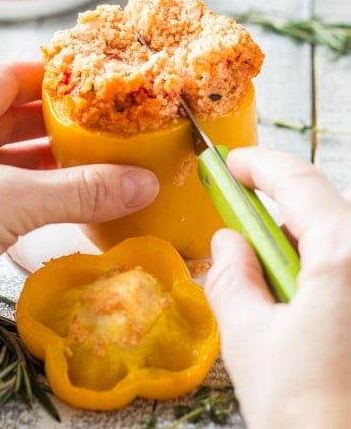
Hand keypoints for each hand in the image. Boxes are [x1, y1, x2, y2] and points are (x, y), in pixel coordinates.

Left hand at [0, 61, 157, 363]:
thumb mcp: (14, 200)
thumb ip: (81, 191)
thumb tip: (143, 182)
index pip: (9, 74)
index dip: (50, 74)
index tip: (91, 82)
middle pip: (11, 114)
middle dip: (56, 121)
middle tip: (104, 127)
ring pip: (6, 155)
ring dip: (47, 160)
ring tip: (95, 165)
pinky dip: (31, 193)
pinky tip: (62, 206)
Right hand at [205, 146, 350, 428]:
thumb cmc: (311, 419)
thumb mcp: (250, 341)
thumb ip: (231, 276)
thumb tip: (227, 242)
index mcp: (347, 256)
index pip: (298, 183)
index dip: (258, 165)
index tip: (230, 164)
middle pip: (324, 210)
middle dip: (276, 214)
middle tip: (238, 228)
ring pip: (339, 242)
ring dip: (299, 249)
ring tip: (268, 285)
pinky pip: (350, 269)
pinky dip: (322, 274)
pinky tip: (301, 309)